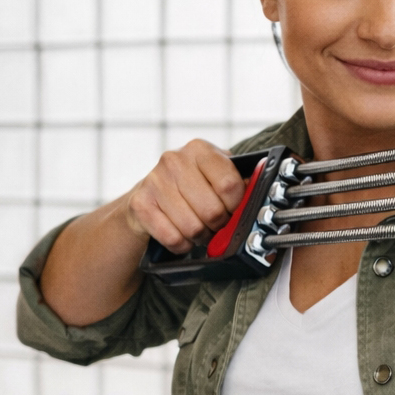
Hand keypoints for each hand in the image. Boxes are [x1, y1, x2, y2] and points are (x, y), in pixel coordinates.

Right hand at [122, 140, 247, 253]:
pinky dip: (182, 244)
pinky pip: (173, 238)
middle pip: (212, 210)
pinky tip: (183, 236)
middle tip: (216, 223)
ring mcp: (154, 181)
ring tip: (200, 229)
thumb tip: (254, 193)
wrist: (147, 194)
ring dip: (200, 236)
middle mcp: (174, 160)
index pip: (230, 185)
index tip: (233, 209)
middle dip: (219, 224)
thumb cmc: (189, 185)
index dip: (236, 205)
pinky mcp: (140, 204)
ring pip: (193, 227)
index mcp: (200, 149)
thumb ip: (237, 181)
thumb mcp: (215, 175)